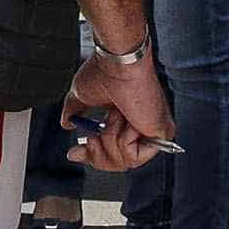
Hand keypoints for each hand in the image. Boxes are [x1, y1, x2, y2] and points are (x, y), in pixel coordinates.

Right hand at [65, 45, 174, 170]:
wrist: (118, 64)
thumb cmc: (104, 72)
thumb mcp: (82, 96)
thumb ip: (75, 111)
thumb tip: (67, 122)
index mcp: (125, 117)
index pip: (112, 149)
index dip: (91, 156)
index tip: (74, 153)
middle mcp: (141, 125)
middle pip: (117, 163)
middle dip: (97, 156)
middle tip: (92, 138)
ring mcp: (152, 130)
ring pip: (124, 163)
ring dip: (110, 140)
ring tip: (114, 116)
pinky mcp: (161, 134)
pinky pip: (134, 158)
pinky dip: (122, 141)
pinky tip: (126, 120)